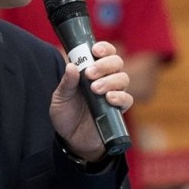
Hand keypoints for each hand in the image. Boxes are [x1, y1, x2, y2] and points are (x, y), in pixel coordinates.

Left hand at [49, 41, 132, 161]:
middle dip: (105, 64)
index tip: (95, 50)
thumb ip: (66, 83)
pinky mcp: (118, 110)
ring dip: (110, 81)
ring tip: (95, 89)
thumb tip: (71, 66)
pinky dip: (120, 97)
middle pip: (117, 62)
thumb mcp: (60, 98)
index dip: (104, 48)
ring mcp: (113, 94)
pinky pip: (127, 99)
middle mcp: (106, 80)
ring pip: (123, 78)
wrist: (71, 139)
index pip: (105, 53)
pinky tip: (109, 99)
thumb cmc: (67, 114)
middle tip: (90, 73)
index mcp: (92, 71)